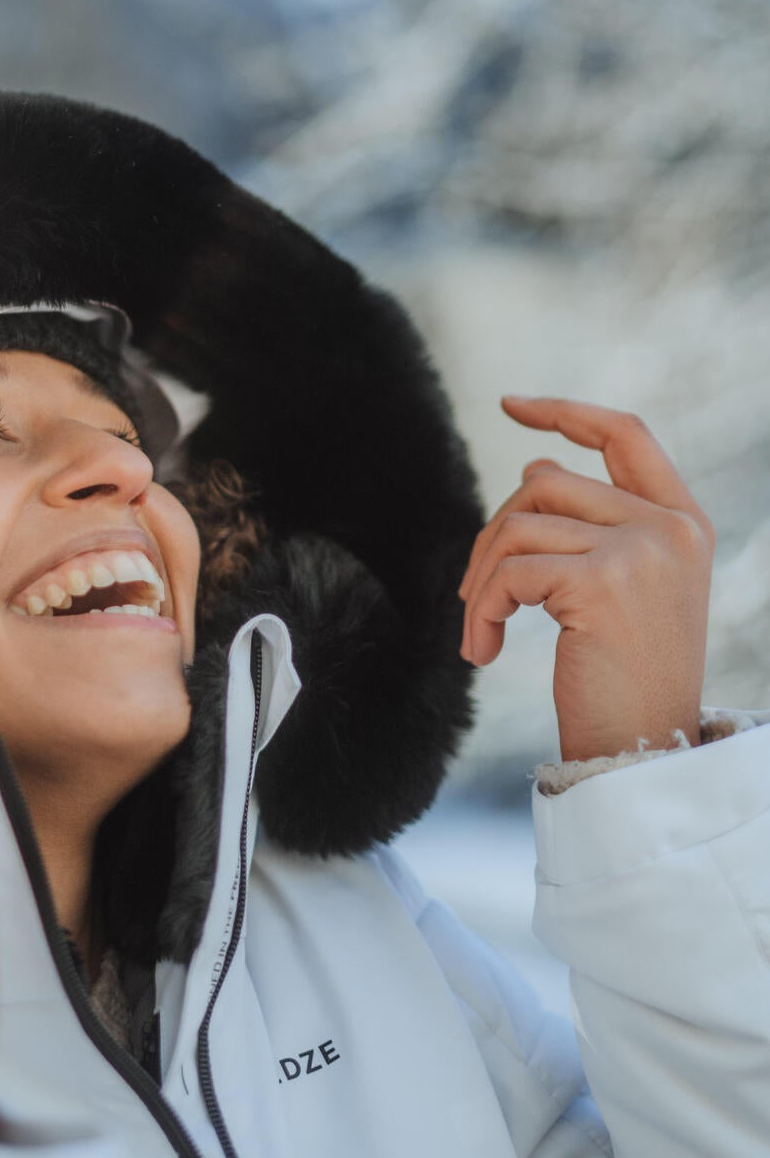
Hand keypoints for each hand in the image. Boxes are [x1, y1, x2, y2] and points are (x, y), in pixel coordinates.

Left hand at [457, 398, 714, 764]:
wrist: (643, 752)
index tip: (511, 404)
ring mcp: (642, 550)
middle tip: (474, 597)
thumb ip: (590, 526)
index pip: (625, 434)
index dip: (566, 412)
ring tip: (477, 632)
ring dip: (480, 582)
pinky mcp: (602, 582)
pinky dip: (481, 610)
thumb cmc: (625, 683)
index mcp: (683, 522)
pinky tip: (483, 651)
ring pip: (518, 525)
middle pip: (546, 482)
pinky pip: (508, 572)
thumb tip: (536, 465)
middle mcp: (670, 527)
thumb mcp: (618, 592)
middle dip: (492, 535)